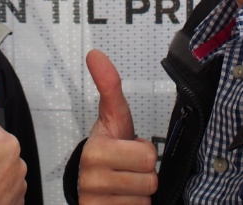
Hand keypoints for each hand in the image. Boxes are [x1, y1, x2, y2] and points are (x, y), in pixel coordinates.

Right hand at [78, 49, 157, 203]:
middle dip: (144, 173)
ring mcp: (96, 201)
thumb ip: (109, 86)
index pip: (147, 156)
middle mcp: (92, 180)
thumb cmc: (110, 149)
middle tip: (129, 168)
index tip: (128, 148)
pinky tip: (122, 199)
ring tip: (125, 184)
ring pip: (145, 198)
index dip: (144, 153)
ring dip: (140, 193)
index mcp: (96, 151)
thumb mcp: (113, 117)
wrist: (93, 184)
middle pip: (150, 179)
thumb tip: (95, 54)